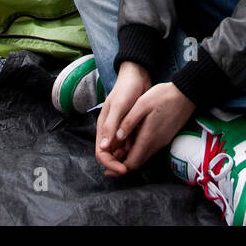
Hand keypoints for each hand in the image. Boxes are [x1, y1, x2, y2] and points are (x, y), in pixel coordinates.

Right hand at [95, 61, 150, 176]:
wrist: (138, 76)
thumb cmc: (126, 89)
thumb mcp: (118, 107)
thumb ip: (111, 126)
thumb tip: (104, 147)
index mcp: (103, 127)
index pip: (101, 152)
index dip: (110, 163)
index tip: (123, 169)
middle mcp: (110, 130)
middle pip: (111, 154)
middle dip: (119, 164)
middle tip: (132, 169)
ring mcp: (120, 129)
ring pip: (121, 150)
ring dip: (128, 157)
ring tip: (140, 159)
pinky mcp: (130, 126)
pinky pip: (131, 142)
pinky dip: (135, 147)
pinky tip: (144, 148)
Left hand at [113, 82, 195, 174]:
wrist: (187, 94)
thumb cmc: (163, 97)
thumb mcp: (142, 104)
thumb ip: (129, 122)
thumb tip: (117, 138)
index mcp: (148, 137)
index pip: (132, 163)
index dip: (118, 169)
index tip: (107, 170)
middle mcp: (156, 144)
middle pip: (137, 163)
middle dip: (122, 166)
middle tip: (109, 162)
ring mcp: (162, 142)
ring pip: (143, 157)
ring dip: (130, 158)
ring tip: (117, 153)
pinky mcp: (165, 137)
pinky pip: (149, 150)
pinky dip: (138, 151)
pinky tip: (132, 142)